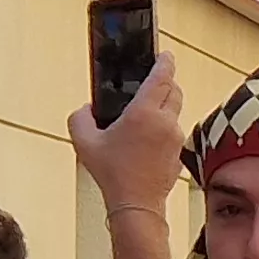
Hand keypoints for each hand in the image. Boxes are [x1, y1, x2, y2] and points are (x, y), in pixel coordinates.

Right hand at [69, 57, 185, 224]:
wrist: (136, 205)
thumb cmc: (113, 174)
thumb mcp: (84, 141)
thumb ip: (80, 117)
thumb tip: (86, 109)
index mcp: (144, 112)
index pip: (162, 76)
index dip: (164, 61)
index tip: (165, 54)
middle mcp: (165, 122)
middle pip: (174, 90)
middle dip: (166, 82)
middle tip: (153, 82)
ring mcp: (175, 139)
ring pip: (175, 112)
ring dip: (164, 107)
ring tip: (145, 115)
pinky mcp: (179, 154)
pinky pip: (174, 133)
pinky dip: (165, 130)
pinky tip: (148, 140)